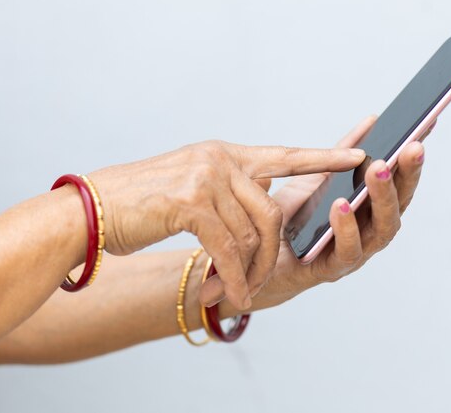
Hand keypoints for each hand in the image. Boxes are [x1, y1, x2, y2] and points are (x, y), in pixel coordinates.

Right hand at [89, 141, 364, 309]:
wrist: (92, 210)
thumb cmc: (144, 204)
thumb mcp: (194, 189)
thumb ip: (230, 193)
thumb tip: (264, 210)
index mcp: (226, 155)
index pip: (285, 155)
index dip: (323, 159)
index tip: (359, 155)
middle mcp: (220, 160)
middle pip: (270, 210)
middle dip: (270, 253)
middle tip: (263, 281)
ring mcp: (206, 177)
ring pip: (251, 232)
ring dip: (249, 270)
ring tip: (240, 291)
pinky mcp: (190, 202)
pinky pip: (227, 247)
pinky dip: (233, 276)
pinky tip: (231, 294)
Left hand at [219, 116, 432, 315]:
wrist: (258, 255)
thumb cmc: (294, 218)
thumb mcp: (318, 177)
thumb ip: (344, 154)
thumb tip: (373, 120)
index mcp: (371, 210)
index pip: (401, 183)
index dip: (414, 157)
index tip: (426, 126)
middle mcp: (370, 233)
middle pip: (400, 204)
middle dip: (407, 174)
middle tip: (410, 146)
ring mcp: (355, 253)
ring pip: (381, 230)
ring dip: (382, 198)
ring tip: (378, 168)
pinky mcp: (329, 269)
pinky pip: (345, 252)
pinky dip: (346, 228)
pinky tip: (341, 204)